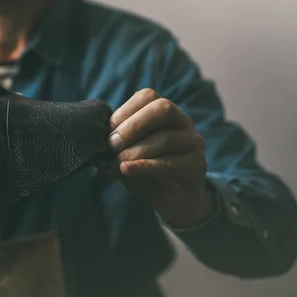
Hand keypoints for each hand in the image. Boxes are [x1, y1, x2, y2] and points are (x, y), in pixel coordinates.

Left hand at [105, 89, 213, 227]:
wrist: (172, 200)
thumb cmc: (146, 171)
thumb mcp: (127, 154)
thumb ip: (118, 145)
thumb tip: (99, 145)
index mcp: (165, 113)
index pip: (148, 96)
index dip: (126, 110)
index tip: (108, 128)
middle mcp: (183, 122)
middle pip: (163, 108)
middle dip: (133, 125)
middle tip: (112, 145)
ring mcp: (193, 143)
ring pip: (165, 138)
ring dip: (135, 151)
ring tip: (116, 166)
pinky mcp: (197, 166)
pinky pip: (170, 163)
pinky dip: (145, 166)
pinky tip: (127, 170)